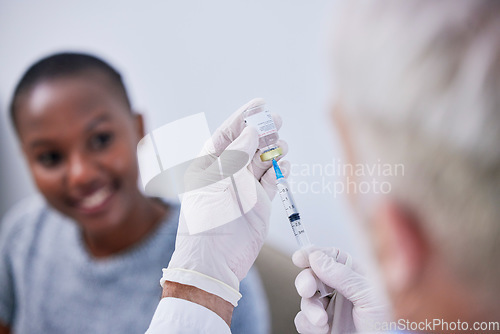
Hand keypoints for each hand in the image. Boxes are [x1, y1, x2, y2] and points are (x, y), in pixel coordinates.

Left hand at [162, 98, 288, 305]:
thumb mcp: (220, 180)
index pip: (227, 134)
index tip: (260, 104)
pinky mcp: (259, 203)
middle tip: (277, 121)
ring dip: (272, 150)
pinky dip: (278, 170)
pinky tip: (284, 162)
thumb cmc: (210, 218)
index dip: (243, 118)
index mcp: (209, 165)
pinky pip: (271, 180)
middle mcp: (226, 174)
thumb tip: (252, 130)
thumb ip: (237, 153)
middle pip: (247, 145)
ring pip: (261, 161)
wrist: (216, 259)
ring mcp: (243, 188)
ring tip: (282, 142)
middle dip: (262, 131)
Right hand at [293, 247, 388, 332]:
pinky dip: (308, 325)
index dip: (313, 254)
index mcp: (356, 276)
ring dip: (309, 308)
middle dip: (306, 281)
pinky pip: (303, 320)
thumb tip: (317, 257)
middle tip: (307, 289)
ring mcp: (331, 309)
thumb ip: (343, 275)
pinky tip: (323, 329)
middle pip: (313, 275)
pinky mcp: (323, 327)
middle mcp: (342, 291)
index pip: (331, 257)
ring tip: (322, 320)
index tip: (300, 257)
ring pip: (306, 299)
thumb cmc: (388, 326)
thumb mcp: (370, 295)